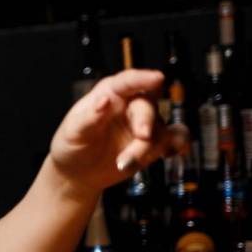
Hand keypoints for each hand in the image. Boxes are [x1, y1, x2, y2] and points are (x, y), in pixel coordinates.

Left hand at [49, 68, 186, 194]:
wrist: (77, 173)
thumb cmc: (72, 146)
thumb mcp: (74, 132)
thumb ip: (89, 117)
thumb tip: (104, 100)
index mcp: (109, 93)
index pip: (127, 81)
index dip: (143, 78)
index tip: (157, 78)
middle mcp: (130, 105)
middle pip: (147, 106)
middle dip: (145, 121)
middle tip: (142, 136)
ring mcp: (144, 123)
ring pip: (159, 129)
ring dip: (146, 148)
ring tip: (124, 164)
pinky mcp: (154, 143)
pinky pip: (175, 138)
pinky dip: (179, 144)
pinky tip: (175, 153)